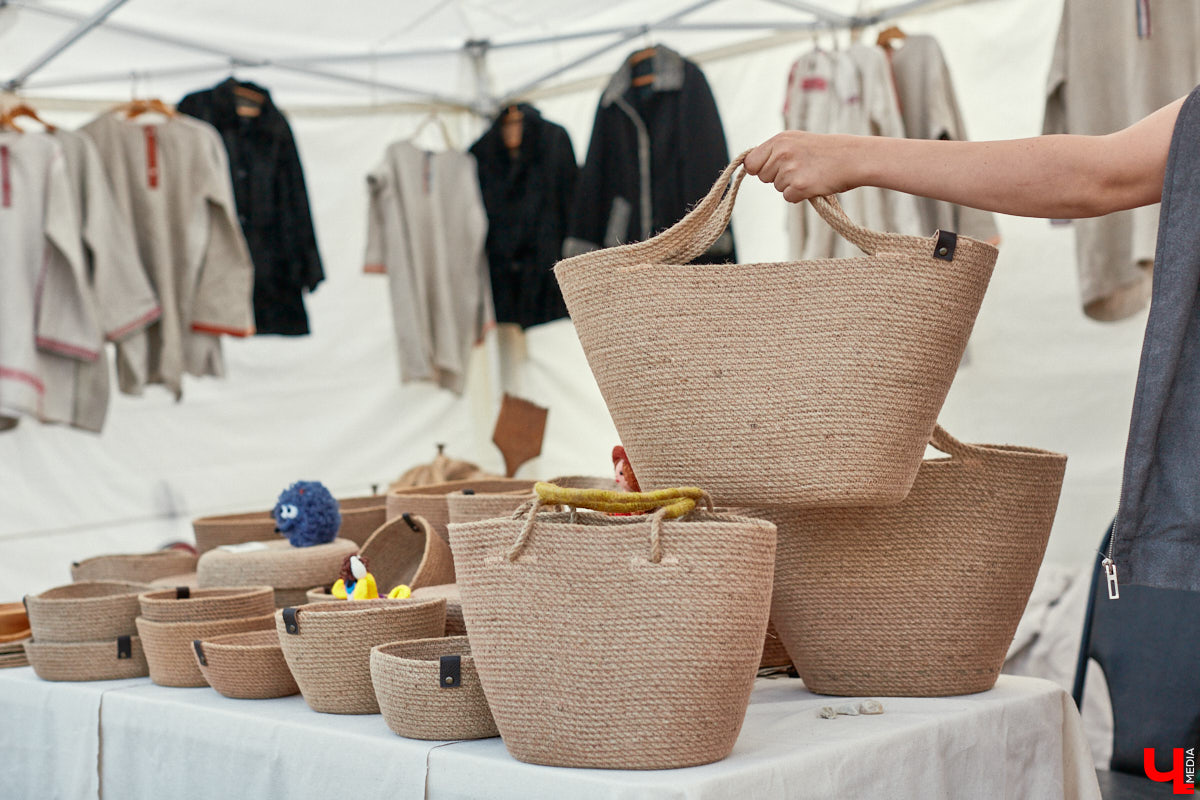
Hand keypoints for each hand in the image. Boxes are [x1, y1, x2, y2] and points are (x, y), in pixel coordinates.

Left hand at [743, 131, 857, 202]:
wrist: (853, 157)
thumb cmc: (825, 151)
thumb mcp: (797, 141)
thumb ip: (774, 151)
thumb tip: (751, 166)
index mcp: (779, 140)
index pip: (750, 162)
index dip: (758, 169)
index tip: (769, 170)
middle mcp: (782, 153)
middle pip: (763, 177)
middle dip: (777, 177)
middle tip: (800, 169)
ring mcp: (790, 169)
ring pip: (777, 188)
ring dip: (791, 186)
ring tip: (810, 173)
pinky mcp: (799, 186)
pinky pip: (789, 198)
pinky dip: (800, 195)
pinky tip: (814, 183)